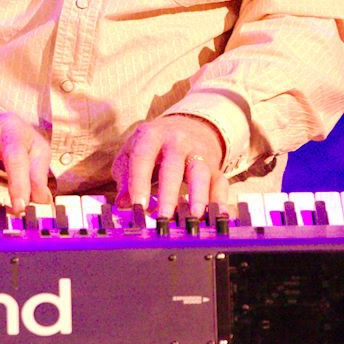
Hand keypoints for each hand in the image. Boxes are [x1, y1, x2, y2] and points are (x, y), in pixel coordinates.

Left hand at [112, 114, 229, 219]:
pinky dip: (220, 200)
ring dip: (198, 196)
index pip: (143, 157)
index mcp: (152, 135)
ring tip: (194, 216)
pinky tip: (218, 215)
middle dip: (168, 193)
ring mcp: (199, 153)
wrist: (187, 125)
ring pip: (200, 173)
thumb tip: (123, 203)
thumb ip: (125, 177)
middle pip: (173, 166)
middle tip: (163, 217)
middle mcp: (177, 141)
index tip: (137, 206)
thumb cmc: (153, 145)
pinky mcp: (215, 167)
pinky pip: (220, 183)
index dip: (139, 182)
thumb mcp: (132, 152)